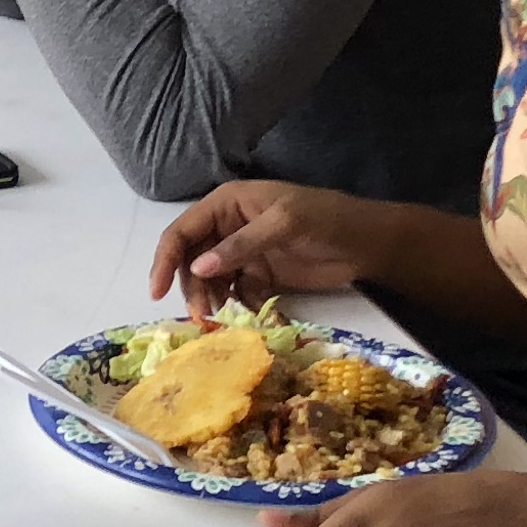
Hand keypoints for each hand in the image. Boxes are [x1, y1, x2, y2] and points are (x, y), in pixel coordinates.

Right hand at [150, 181, 396, 316]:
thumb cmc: (327, 219)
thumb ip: (240, 246)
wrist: (369, 243)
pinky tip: (248, 318)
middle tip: (202, 317)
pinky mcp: (261, 275)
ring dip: (212, 301)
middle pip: (192, 260)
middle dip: (191, 288)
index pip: (183, 231)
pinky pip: (236, 294)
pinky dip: (238, 308)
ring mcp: (244, 252)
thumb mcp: (283, 224)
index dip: (166, 259)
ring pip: (211, 281)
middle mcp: (229, 227)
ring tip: (221, 322)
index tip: (157, 292)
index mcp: (227, 204)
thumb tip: (197, 270)